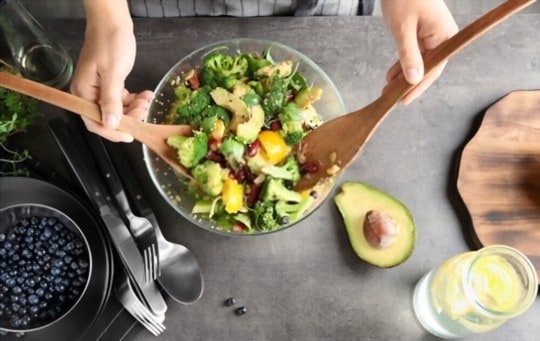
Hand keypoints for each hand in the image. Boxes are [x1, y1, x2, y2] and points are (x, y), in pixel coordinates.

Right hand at [70, 0, 153, 141]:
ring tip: (147, 99)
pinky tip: (146, 95)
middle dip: (128, 118)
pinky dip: (134, 100)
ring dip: (134, 108)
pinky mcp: (110, 84)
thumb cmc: (110, 44)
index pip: (94, 122)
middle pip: (107, 118)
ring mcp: (99, 89)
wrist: (113, 22)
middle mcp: (88, 93)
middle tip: (144, 110)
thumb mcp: (113, 74)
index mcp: (83, 92)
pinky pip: (122, 99)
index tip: (132, 135)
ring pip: (118, 110)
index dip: (113, 132)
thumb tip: (110, 124)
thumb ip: (111, 101)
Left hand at [381, 0, 457, 104]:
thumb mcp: (403, 29)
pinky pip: (416, 52)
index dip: (417, 87)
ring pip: (420, 62)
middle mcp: (443, 36)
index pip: (433, 69)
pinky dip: (403, 63)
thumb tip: (414, 80)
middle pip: (427, 68)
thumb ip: (408, 55)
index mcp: (444, 36)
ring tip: (388, 89)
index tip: (403, 100)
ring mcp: (434, 34)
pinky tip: (391, 75)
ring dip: (403, 75)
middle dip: (408, 83)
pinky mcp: (424, 32)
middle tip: (390, 97)